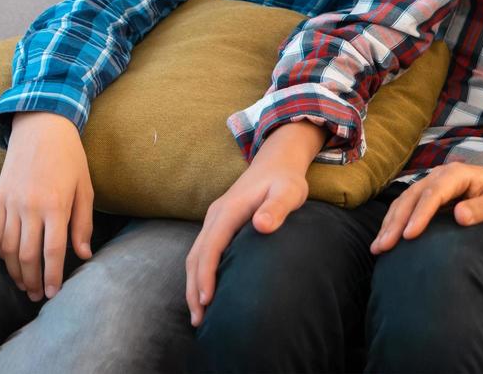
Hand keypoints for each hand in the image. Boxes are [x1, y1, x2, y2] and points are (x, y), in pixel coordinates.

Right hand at [0, 112, 93, 301]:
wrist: (40, 128)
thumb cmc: (70, 158)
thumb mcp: (85, 188)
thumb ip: (83, 224)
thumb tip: (83, 255)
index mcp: (55, 205)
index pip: (52, 251)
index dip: (52, 276)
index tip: (53, 293)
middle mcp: (29, 207)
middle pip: (28, 256)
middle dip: (31, 280)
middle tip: (36, 296)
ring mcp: (10, 204)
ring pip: (9, 249)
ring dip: (15, 271)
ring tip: (23, 285)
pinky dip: (3, 252)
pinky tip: (11, 262)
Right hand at [184, 122, 321, 325]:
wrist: (277, 162)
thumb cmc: (286, 180)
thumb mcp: (289, 191)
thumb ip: (277, 207)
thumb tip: (261, 226)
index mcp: (229, 210)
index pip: (211, 246)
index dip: (206, 274)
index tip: (207, 299)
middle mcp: (216, 215)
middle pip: (196, 256)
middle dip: (193, 288)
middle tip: (198, 320)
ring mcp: (215, 219)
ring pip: (195, 255)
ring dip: (193, 284)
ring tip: (199, 314)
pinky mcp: (219, 224)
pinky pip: (203, 251)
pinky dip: (199, 273)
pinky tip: (206, 291)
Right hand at [370, 164, 482, 254]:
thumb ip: (481, 209)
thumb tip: (460, 216)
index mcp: (456, 175)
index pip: (434, 194)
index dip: (420, 214)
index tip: (409, 236)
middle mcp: (438, 176)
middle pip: (412, 197)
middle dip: (396, 222)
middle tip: (383, 247)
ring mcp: (428, 183)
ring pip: (403, 201)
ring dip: (389, 223)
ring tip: (377, 247)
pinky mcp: (423, 193)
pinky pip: (403, 205)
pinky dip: (391, 221)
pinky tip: (383, 238)